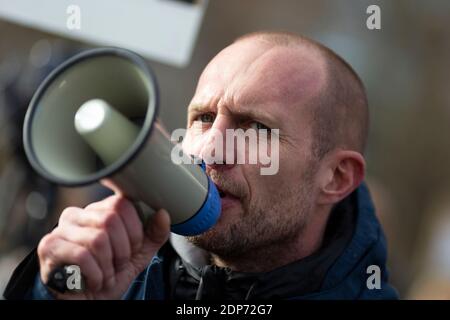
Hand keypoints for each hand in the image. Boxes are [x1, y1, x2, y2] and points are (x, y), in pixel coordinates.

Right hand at [37, 194, 170, 298]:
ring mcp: (61, 229)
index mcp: (98, 210)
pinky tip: (94, 280)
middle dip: (123, 249)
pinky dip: (96, 274)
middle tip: (118, 264)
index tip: (133, 247)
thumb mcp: (138, 254)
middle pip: (111, 219)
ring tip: (106, 274)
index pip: (122, 202)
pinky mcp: (50, 247)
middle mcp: (78, 214)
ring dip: (109, 265)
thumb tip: (164, 214)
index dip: (135, 229)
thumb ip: (153, 234)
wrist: (86, 302)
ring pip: (98, 239)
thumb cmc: (108, 274)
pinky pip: (82, 256)